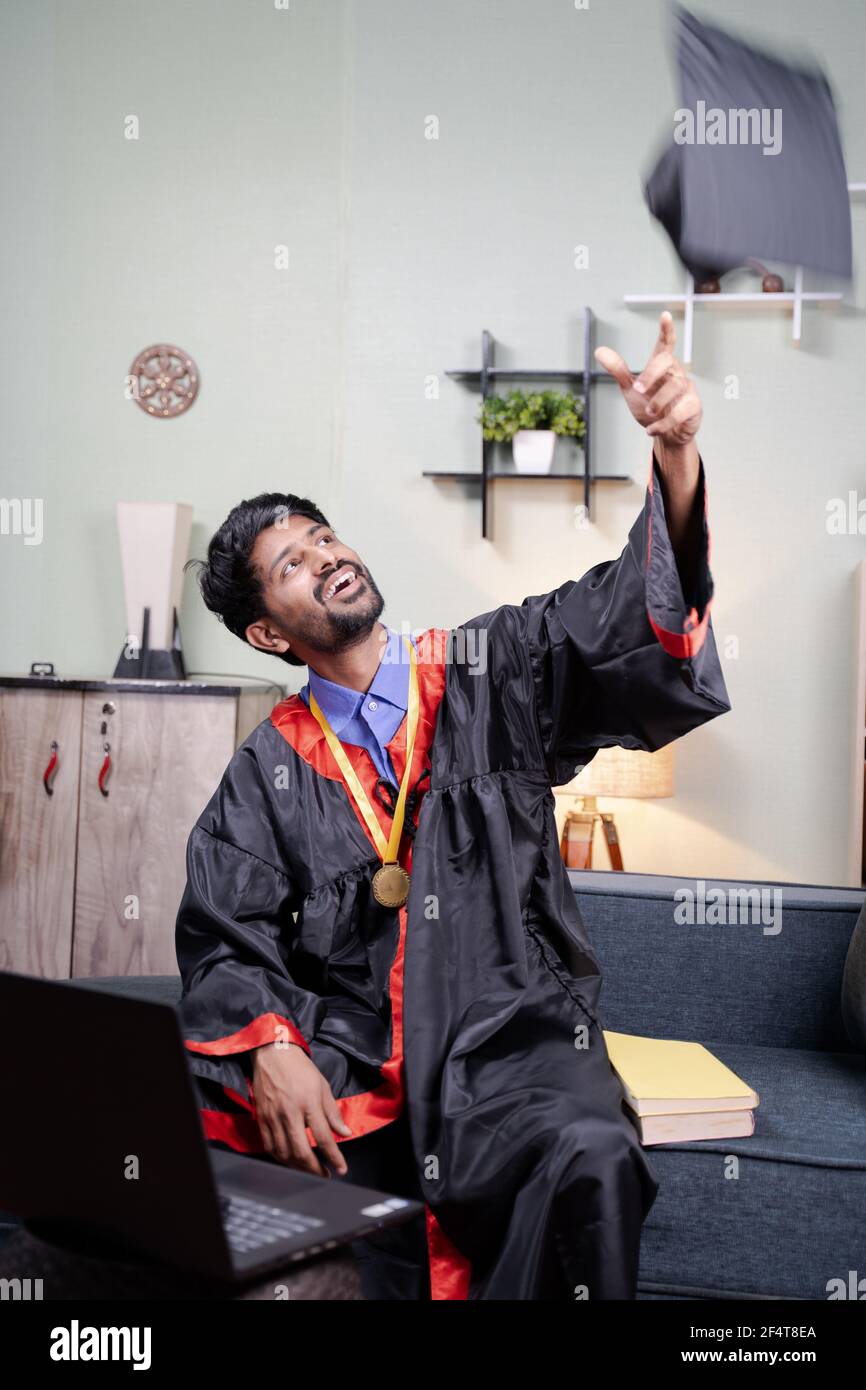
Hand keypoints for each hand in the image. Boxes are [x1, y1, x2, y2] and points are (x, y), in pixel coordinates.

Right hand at [251, 1042, 351, 1177]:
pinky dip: (281, 1158)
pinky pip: (269, 1146)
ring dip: (298, 1167)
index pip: (323, 1137)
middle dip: (314, 1169)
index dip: (334, 1157)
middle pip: (301, 1151)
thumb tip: (345, 1133)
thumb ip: (333, 1112)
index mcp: (308, 1102)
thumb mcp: (322, 1086)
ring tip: (309, 1169)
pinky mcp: (261, 1118)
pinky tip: (290, 1160)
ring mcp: (273, 1117)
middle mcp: (290, 1112)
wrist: (273, 1053)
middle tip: (325, 1174)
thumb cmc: (300, 1068)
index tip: (341, 1169)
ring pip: (284, 1153)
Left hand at [594, 311, 701, 446]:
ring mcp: (687, 390)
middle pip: (667, 361)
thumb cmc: (651, 407)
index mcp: (661, 367)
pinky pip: (681, 411)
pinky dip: (664, 423)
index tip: (665, 315)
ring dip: (658, 401)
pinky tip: (652, 429)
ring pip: (675, 387)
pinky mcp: (693, 407)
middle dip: (650, 374)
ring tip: (648, 413)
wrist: (667, 435)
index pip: (665, 344)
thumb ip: (619, 370)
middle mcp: (676, 374)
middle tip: (637, 389)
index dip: (665, 330)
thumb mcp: (631, 389)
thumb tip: (599, 350)